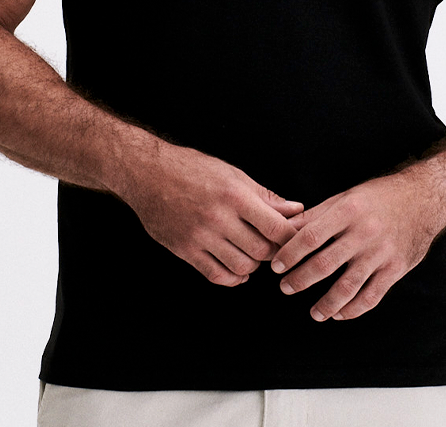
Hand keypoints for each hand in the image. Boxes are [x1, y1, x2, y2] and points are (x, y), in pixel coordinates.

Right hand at [120, 142, 303, 286]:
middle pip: (262, 251)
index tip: (297, 239)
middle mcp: (218, 218)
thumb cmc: (193, 169)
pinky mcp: (185, 250)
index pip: (275, 227)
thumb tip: (295, 210)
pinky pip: (217, 276)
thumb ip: (264, 195)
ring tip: (252, 253)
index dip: (292, 238)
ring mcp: (200, 237)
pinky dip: (234, 278)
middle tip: (272, 245)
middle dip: (273, 252)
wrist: (148, 174)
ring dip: (254, 265)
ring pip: (242, 267)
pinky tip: (237, 269)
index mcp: (234, 195)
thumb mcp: (232, 174)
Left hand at [269, 164, 445, 320]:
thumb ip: (316, 214)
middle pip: (325, 263)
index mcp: (348, 210)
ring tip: (313, 313)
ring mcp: (381, 252)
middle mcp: (364, 232)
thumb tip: (284, 227)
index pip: (310, 235)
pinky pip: (371, 296)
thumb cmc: (379, 196)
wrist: (424, 199)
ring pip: (347, 286)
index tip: (276, 266)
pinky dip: (353, 310)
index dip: (290, 253)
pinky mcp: (396, 269)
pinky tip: (339, 314)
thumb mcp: (346, 196)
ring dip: (326, 304)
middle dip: (301, 280)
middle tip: (286, 288)